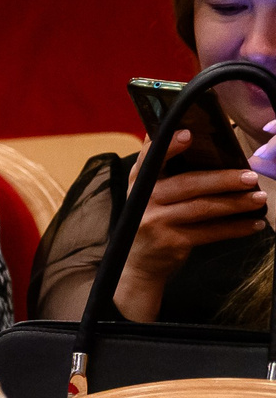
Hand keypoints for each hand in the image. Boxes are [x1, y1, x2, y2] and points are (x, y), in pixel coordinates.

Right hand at [117, 133, 267, 320]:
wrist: (139, 263)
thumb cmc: (153, 219)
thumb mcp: (149, 193)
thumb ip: (163, 169)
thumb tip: (197, 140)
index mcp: (141, 180)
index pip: (151, 158)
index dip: (169, 146)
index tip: (188, 134)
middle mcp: (144, 199)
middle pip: (188, 184)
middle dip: (223, 179)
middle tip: (251, 177)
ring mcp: (156, 222)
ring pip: (203, 208)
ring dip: (235, 203)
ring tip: (259, 199)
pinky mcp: (170, 242)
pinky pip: (209, 232)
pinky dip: (234, 228)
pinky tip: (253, 224)